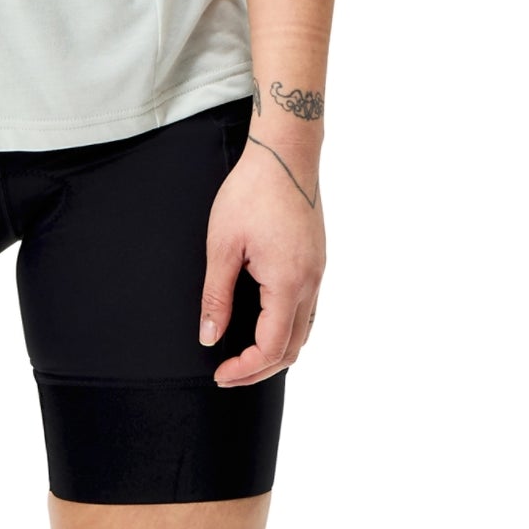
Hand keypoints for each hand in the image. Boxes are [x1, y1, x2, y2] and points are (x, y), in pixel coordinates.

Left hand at [198, 132, 324, 385]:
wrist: (284, 154)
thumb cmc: (250, 192)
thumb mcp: (222, 245)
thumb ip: (217, 295)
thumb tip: (209, 337)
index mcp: (288, 282)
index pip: (271, 347)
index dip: (245, 369)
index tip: (219, 374)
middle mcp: (311, 283)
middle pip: (293, 347)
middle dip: (260, 369)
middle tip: (228, 374)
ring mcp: (318, 272)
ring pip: (304, 330)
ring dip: (277, 351)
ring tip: (244, 356)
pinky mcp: (317, 260)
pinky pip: (308, 308)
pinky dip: (287, 327)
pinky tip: (264, 323)